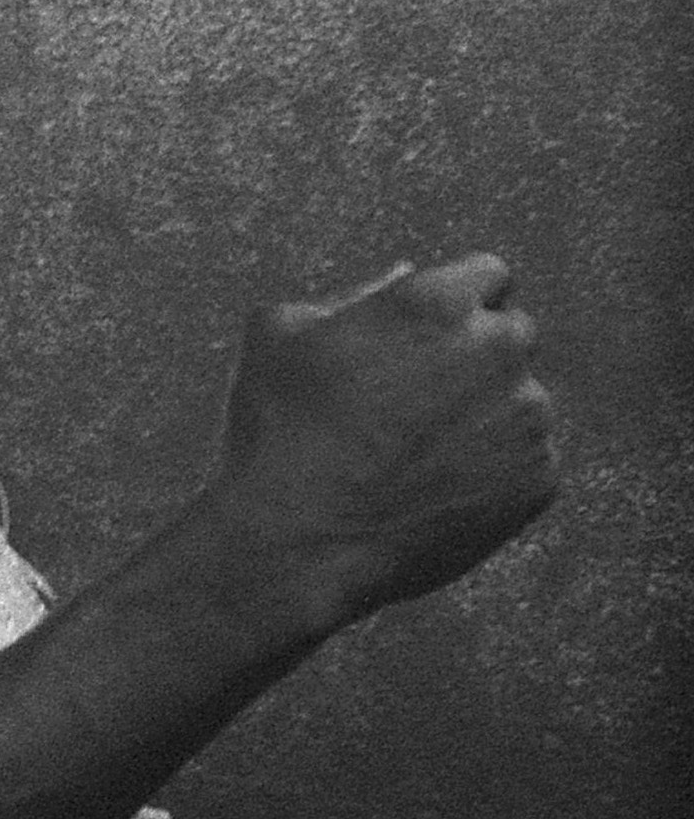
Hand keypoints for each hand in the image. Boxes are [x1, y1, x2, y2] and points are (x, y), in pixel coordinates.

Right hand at [210, 255, 558, 632]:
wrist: (299, 543)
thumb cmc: (278, 431)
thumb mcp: (280, 334)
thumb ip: (353, 292)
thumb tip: (407, 275)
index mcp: (438, 301)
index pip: (490, 275)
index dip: (458, 303)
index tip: (431, 335)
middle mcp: (499, 349)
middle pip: (514, 334)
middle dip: (476, 356)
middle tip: (415, 400)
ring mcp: (528, 418)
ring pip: (522, 402)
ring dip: (485, 416)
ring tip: (412, 457)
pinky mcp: (539, 479)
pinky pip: (526, 463)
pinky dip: (491, 473)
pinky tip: (430, 491)